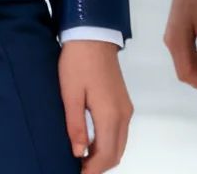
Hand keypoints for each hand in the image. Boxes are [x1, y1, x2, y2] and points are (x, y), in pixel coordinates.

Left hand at [59, 39, 131, 171]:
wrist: (93, 35)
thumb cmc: (78, 62)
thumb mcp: (70, 95)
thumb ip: (76, 126)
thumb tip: (78, 153)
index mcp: (110, 114)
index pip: (105, 155)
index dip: (92, 170)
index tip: (77, 173)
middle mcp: (123, 115)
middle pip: (116, 153)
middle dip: (99, 166)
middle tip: (78, 169)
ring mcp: (126, 109)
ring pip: (119, 144)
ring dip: (103, 156)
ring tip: (82, 159)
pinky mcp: (123, 102)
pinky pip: (120, 132)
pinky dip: (108, 144)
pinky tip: (91, 143)